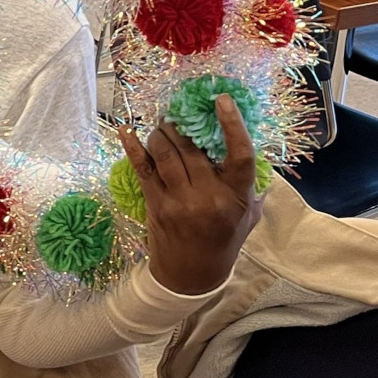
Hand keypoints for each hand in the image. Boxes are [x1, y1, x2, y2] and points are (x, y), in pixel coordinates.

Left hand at [118, 95, 261, 295]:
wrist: (192, 276)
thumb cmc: (224, 241)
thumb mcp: (248, 215)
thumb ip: (251, 184)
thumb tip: (250, 148)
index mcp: (236, 196)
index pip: (239, 154)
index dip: (232, 125)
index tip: (221, 101)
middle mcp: (207, 196)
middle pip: (192, 148)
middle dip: (182, 125)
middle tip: (179, 113)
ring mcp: (179, 201)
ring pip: (166, 153)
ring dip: (161, 132)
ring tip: (163, 125)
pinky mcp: (155, 205)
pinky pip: (142, 169)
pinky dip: (133, 147)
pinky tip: (126, 129)